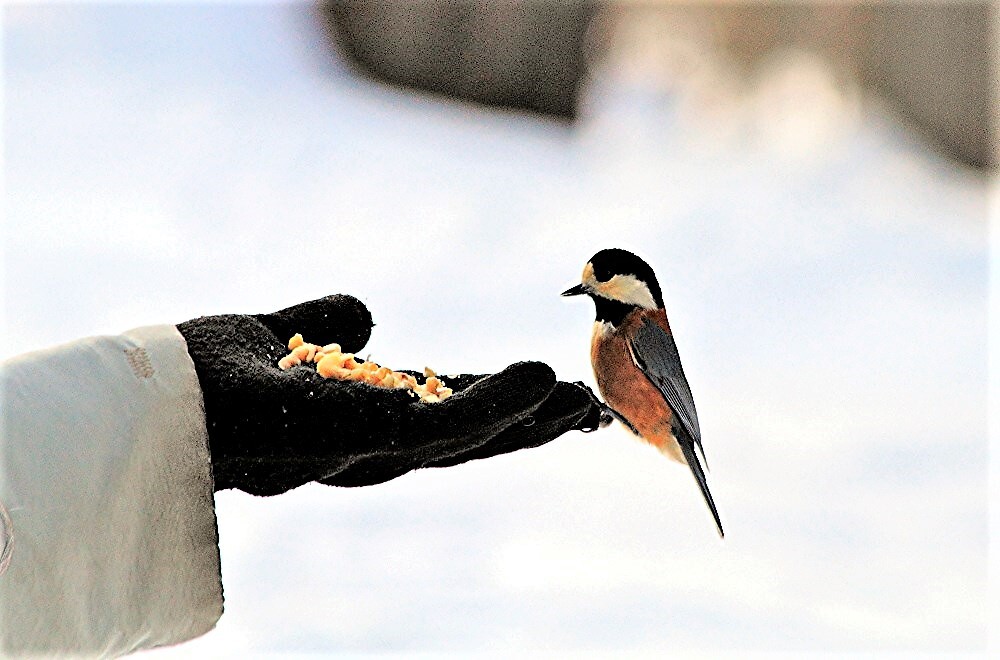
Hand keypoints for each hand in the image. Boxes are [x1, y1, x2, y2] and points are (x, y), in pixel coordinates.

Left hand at [177, 294, 604, 494]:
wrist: (145, 401)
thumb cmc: (200, 374)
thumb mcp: (276, 334)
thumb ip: (325, 321)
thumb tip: (367, 315)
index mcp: (359, 420)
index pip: (445, 418)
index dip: (500, 408)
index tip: (547, 389)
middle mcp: (370, 447)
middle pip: (470, 443)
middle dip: (531, 429)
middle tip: (592, 411)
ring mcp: (368, 449)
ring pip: (469, 442)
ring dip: (530, 423)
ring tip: (584, 404)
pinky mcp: (359, 442)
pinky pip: (439, 427)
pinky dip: (494, 407)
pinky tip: (538, 384)